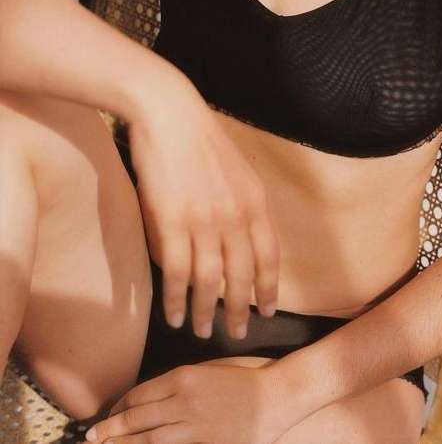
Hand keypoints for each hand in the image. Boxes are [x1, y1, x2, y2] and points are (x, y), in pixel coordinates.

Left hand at [84, 362, 295, 443]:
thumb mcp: (207, 372)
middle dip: (112, 429)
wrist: (274, 397)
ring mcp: (194, 425)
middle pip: (139, 418)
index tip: (110, 414)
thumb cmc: (242, 380)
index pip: (141, 394)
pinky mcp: (206, 443)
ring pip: (149, 439)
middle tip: (92, 437)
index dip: (121, 406)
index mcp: (184, 377)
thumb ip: (178, 385)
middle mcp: (184, 400)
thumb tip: (149, 401)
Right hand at [128, 76, 279, 338]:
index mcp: (254, 200)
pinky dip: (177, 298)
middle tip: (238, 332)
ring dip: (208, 311)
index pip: (269, 255)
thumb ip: (242, 204)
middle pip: (242, 275)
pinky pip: (177, 272)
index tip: (268, 308)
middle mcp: (235, 215)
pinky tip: (175, 314)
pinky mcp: (171, 222)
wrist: (168, 112)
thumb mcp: (237, 169)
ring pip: (210, 280)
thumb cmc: (199, 138)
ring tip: (203, 331)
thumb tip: (238, 238)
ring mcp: (204, 220)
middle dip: (241, 309)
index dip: (269, 286)